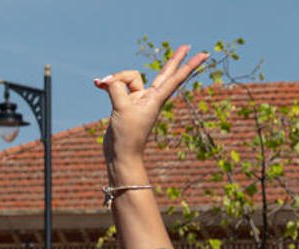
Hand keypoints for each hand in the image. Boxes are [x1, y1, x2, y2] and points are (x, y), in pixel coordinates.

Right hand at [95, 45, 209, 175]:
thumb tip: (108, 80)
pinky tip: (96, 84)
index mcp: (156, 99)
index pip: (175, 78)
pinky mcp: (125, 102)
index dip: (187, 66)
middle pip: (164, 73)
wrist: (121, 153)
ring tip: (101, 86)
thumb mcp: (121, 108)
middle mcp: (150, 97)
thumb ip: (116, 88)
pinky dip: (106, 83)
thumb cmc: (127, 135)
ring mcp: (138, 99)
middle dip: (175, 60)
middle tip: (189, 46)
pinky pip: (115, 85)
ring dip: (112, 80)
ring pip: (126, 77)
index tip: (202, 55)